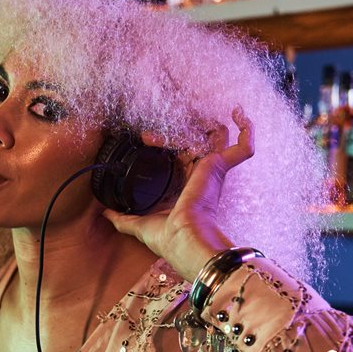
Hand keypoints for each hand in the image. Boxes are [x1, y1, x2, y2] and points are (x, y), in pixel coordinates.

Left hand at [101, 106, 253, 280]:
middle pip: (197, 141)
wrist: (184, 239)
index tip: (146, 139)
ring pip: (217, 137)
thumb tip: (106, 214)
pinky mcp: (220, 167)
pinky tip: (240, 113)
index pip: (181, 156)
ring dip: (206, 122)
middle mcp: (201, 176)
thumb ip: (123, 219)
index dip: (165, 142)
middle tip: (153, 133)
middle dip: (179, 129)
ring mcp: (212, 170)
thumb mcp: (139, 225)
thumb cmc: (168, 238)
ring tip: (192, 112)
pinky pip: (243, 146)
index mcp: (185, 187)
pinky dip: (246, 129)